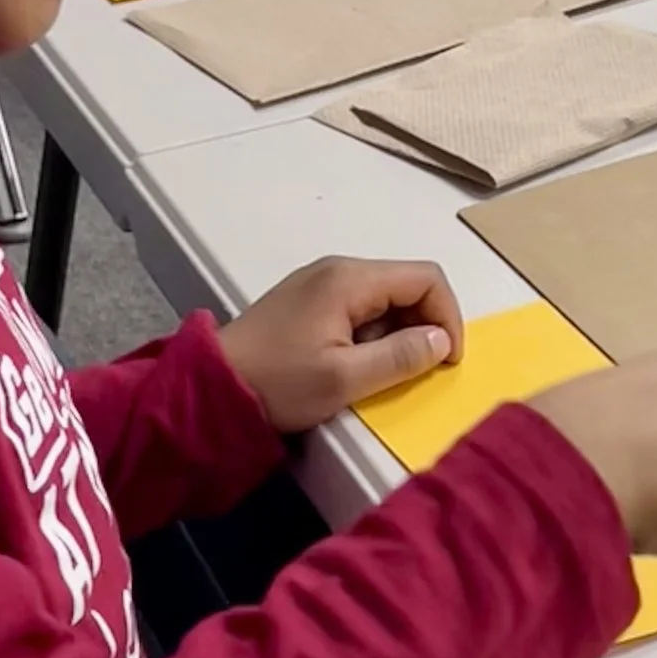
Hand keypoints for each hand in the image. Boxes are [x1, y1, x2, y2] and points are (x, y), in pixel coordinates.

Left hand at [220, 257, 461, 431]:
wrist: (208, 387)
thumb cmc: (277, 382)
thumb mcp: (344, 379)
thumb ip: (400, 358)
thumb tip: (441, 342)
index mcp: (350, 279)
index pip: (426, 279)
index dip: (448, 317)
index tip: (446, 361)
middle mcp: (337, 270)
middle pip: (406, 285)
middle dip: (424, 327)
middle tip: (416, 371)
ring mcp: (319, 284)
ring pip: (384, 299)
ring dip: (397, 334)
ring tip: (380, 374)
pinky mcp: (306, 303)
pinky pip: (358, 309)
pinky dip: (372, 335)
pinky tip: (353, 366)